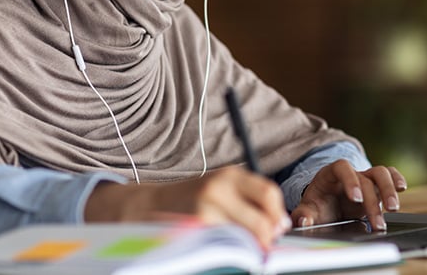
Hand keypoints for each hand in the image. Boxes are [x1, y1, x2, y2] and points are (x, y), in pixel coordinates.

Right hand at [84, 166, 290, 249]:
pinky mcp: (195, 229)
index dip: (277, 215)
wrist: (147, 206)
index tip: (278, 228)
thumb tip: (278, 224)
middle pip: (261, 219)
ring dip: (249, 246)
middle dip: (267, 237)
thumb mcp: (220, 189)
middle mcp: (218, 188)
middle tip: (265, 246)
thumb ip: (248, 200)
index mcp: (230, 175)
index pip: (269, 193)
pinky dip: (230, 251)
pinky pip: (224, 245)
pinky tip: (226, 250)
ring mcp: (205, 209)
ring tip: (244, 249)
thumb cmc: (190, 200)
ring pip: (244, 236)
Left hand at [291, 159, 406, 230]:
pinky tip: (402, 189)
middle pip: (366, 177)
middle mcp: (351, 174)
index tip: (355, 198)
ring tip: (393, 209)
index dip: (350, 180)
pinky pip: (390, 175)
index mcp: (330, 174)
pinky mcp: (376, 186)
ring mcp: (365, 178)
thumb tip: (303, 220)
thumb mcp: (308, 209)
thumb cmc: (318, 205)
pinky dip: (397, 179)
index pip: (342, 167)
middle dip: (373, 199)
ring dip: (389, 190)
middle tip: (377, 221)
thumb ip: (303, 214)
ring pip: (381, 173)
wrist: (326, 204)